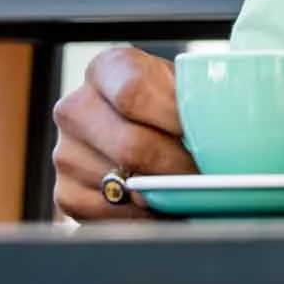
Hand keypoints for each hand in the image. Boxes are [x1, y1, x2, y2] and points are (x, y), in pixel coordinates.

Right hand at [51, 47, 194, 220]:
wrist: (146, 130)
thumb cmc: (171, 103)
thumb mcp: (183, 84)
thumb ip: (196, 96)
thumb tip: (218, 126)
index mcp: (106, 68)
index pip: (133, 92)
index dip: (173, 117)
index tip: (204, 132)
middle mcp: (76, 108)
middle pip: (130, 145)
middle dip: (177, 164)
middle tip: (207, 173)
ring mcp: (65, 152)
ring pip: (122, 182)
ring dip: (163, 191)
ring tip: (187, 184)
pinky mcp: (65, 192)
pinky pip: (109, 214)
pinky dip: (143, 214)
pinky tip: (161, 202)